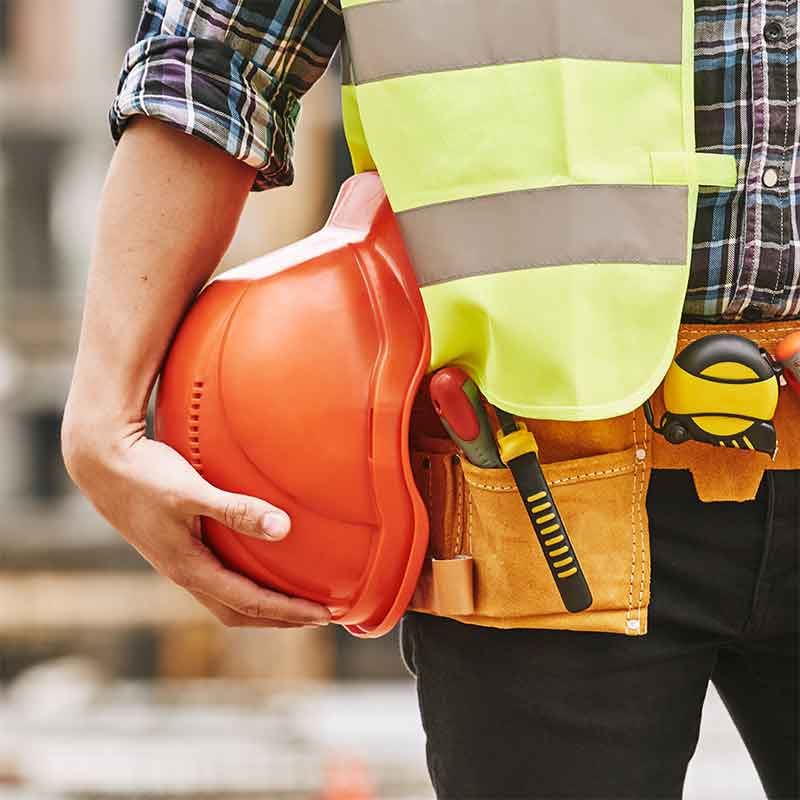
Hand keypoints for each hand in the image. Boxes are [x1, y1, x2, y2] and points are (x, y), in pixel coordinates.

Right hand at [62, 426, 331, 628]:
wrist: (100, 462)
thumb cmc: (145, 475)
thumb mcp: (191, 492)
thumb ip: (236, 509)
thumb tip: (283, 528)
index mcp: (190, 568)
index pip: (251, 604)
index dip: (290, 613)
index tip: (325, 616)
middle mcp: (185, 573)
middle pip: (241, 612)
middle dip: (281, 618)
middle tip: (320, 617)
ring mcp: (180, 562)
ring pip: (228, 598)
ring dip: (265, 604)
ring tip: (297, 599)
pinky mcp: (178, 546)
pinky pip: (220, 578)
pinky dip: (247, 582)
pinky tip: (262, 564)